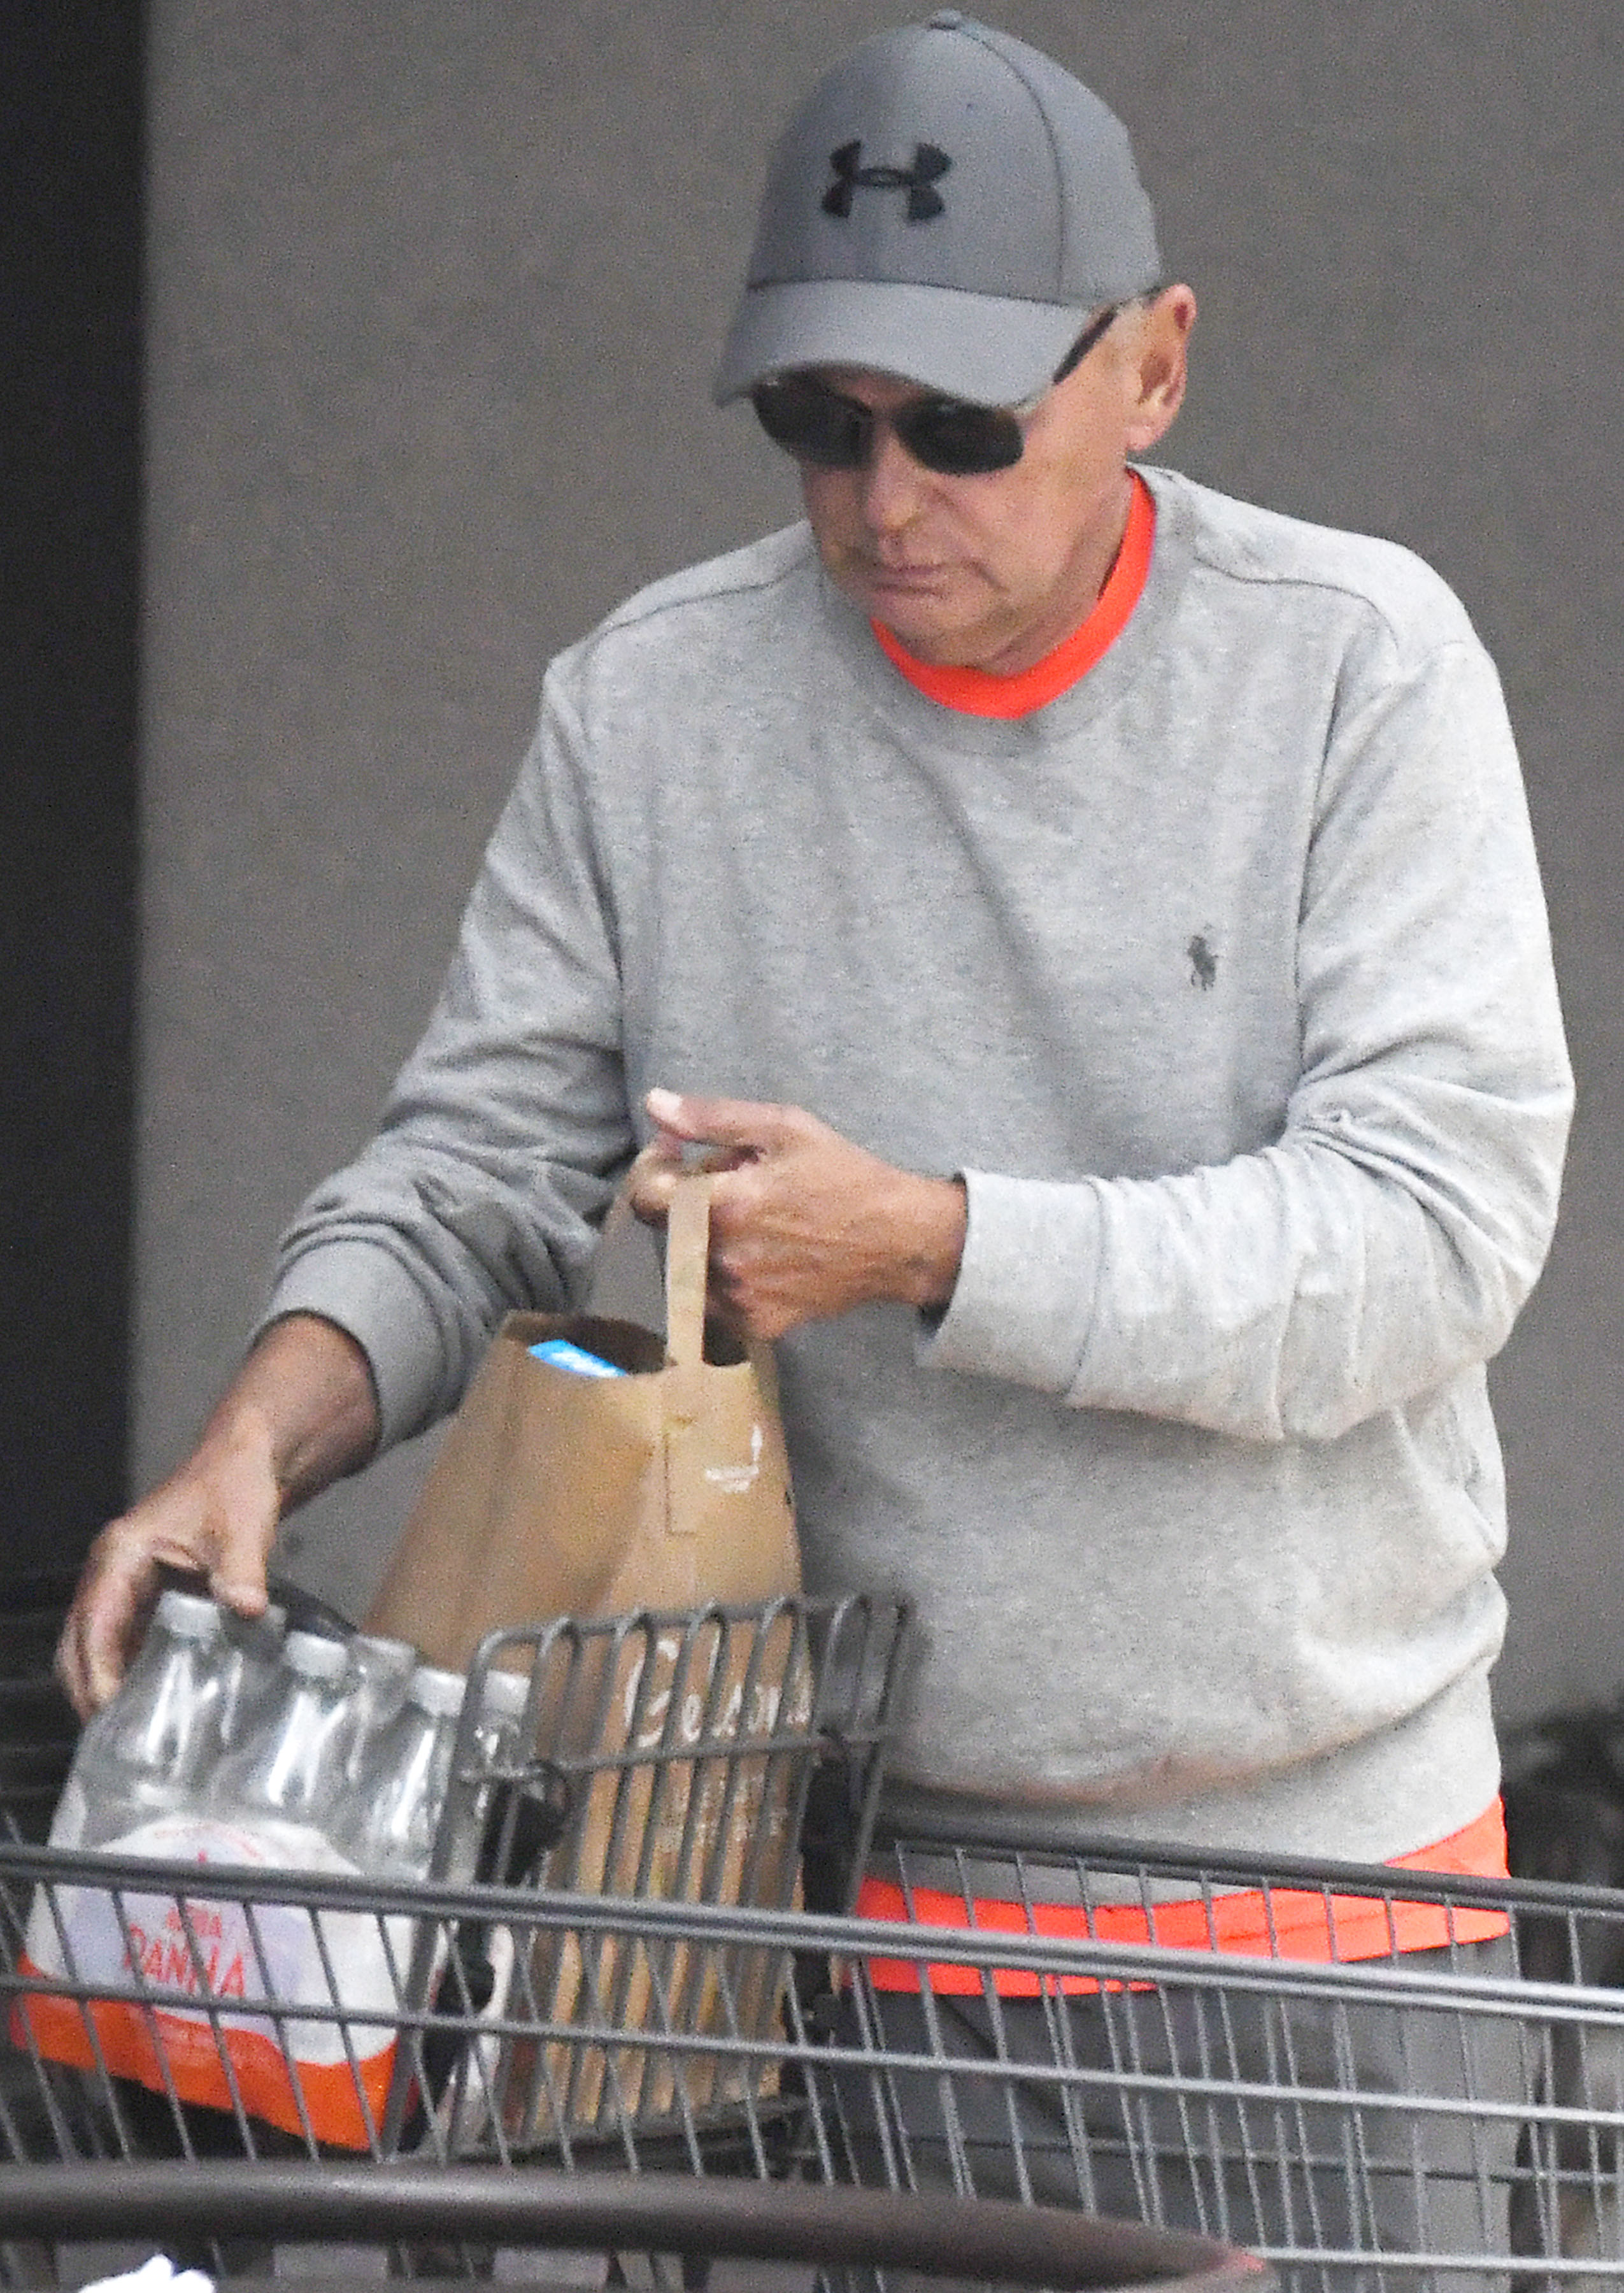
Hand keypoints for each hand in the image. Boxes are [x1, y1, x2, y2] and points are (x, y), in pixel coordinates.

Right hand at [55, 1313, 378, 1716]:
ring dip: (103, 1684)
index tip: (109, 1711)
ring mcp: (122, 1584)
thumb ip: (241, 1569)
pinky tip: (151, 1700)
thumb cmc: (235, 1487)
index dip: (97, 1671)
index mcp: (120, 1554)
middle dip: (89, 1689)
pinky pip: (121, 1641)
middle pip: (79, 1642)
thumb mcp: (242, 1528)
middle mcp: (110, 1571)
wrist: (244, 1463)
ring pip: (94, 1645)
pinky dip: (125, 1671)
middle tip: (115, 1739)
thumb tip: (246, 1608)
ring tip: (129, 1732)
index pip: (94, 1624)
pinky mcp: (142, 1594)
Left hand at [628, 1089, 965, 1341]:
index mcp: (725, 1205)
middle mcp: (724, 1258)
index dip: (651, 1169)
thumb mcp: (785, 1128)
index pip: (645, 1196)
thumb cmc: (845, 1176)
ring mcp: (740, 1297)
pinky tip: (758, 1252)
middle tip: (729, 1181)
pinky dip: (722, 1275)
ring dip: (702, 1238)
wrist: (900, 1241)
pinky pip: (714, 1300)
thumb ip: (712, 1118)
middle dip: (686, 1200)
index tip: (673, 1154)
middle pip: (667, 1228)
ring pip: (688, 1264)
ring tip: (748, 1217)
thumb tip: (653, 1104)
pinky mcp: (758, 1323)